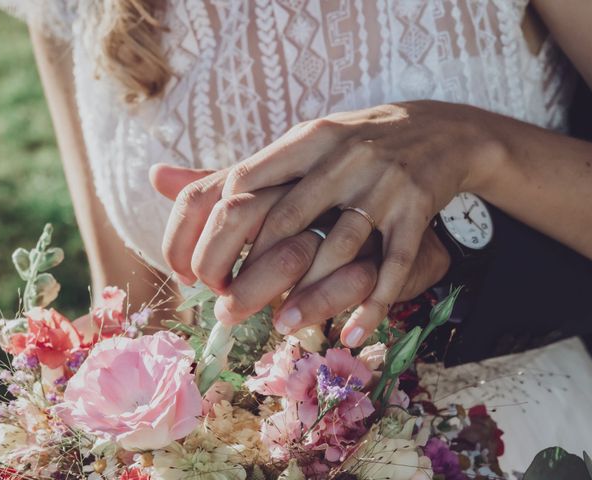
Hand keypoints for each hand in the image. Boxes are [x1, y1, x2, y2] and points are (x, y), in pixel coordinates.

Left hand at [152, 163, 449, 340]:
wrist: (437, 129)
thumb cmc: (352, 145)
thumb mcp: (297, 144)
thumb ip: (239, 169)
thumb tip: (155, 178)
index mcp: (303, 140)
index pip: (239, 184)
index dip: (209, 233)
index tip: (194, 271)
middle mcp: (339, 158)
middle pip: (282, 222)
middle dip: (251, 274)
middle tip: (227, 311)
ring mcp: (380, 184)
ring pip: (337, 248)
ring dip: (308, 296)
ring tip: (280, 326)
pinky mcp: (416, 209)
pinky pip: (394, 265)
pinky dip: (373, 304)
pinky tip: (352, 334)